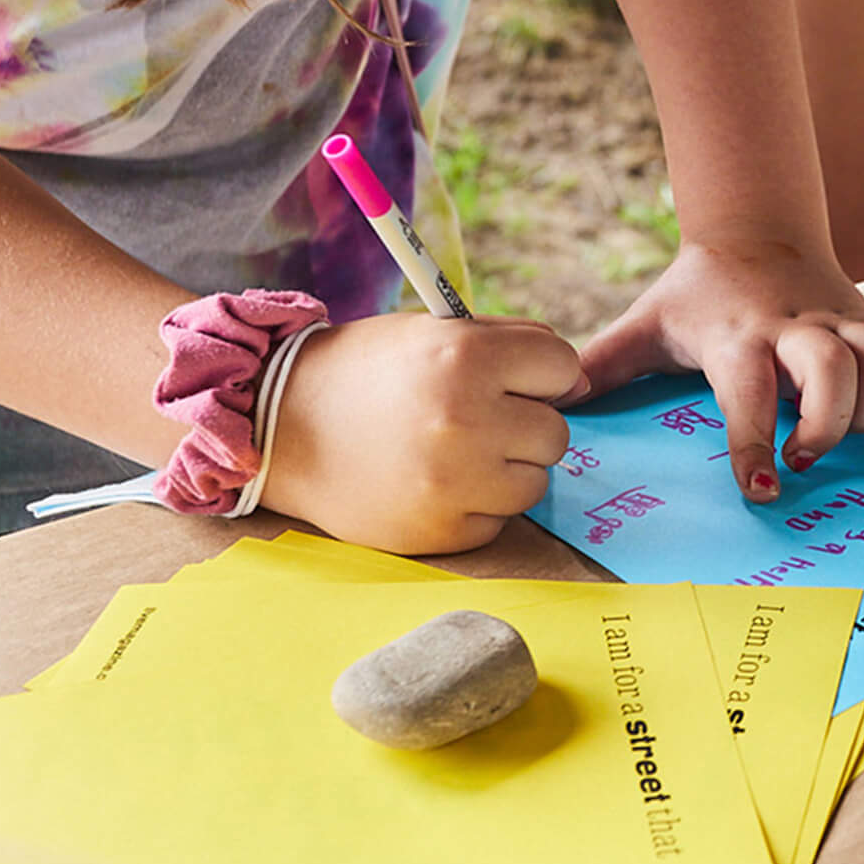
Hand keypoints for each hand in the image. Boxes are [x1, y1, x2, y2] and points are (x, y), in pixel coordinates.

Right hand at [260, 314, 584, 553]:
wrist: (282, 430)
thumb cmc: (367, 373)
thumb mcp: (433, 332)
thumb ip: (512, 344)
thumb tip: (581, 383)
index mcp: (465, 357)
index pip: (563, 366)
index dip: (541, 373)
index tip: (511, 380)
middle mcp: (464, 418)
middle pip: (556, 432)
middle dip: (525, 425)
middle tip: (476, 419)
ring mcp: (453, 481)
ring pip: (535, 482)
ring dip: (506, 469)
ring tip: (454, 453)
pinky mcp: (441, 531)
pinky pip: (498, 521)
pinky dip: (476, 506)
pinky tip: (433, 484)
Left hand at [577, 234, 863, 501]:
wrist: (753, 229)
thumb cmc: (697, 296)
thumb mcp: (645, 325)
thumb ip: (605, 364)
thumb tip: (559, 401)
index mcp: (736, 335)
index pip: (747, 391)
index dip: (754, 442)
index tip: (759, 490)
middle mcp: (795, 328)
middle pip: (834, 366)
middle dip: (829, 422)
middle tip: (803, 458)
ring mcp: (841, 322)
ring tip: (844, 436)